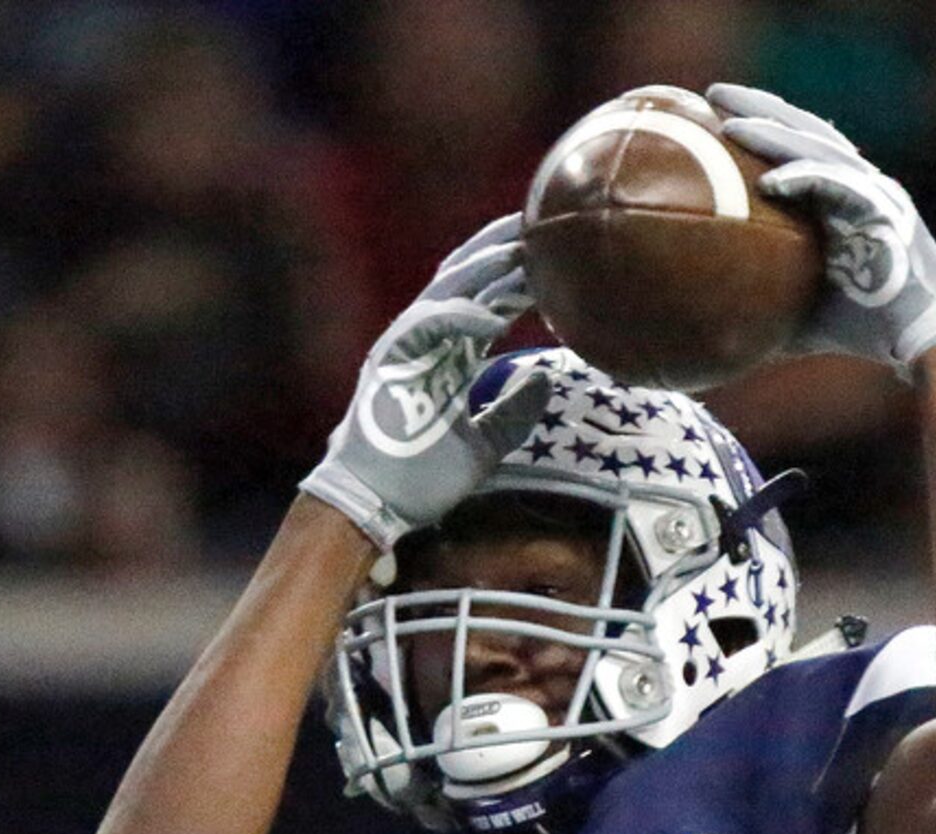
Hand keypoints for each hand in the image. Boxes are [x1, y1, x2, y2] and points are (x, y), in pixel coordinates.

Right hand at [300, 215, 553, 547]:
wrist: (377, 507)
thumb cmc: (421, 480)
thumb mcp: (485, 444)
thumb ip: (514, 411)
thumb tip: (545, 376)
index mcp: (449, 355)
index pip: (488, 300)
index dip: (520, 277)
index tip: (558, 255)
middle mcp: (429, 342)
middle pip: (469, 280)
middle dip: (505, 251)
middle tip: (545, 225)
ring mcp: (407, 347)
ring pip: (447, 289)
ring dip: (485, 267)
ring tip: (522, 248)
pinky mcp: (389, 360)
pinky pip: (425, 324)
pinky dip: (457, 316)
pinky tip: (490, 314)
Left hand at [707, 83, 935, 375]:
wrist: (918, 333)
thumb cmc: (860, 322)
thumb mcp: (796, 306)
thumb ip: (760, 296)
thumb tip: (704, 324)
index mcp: (839, 196)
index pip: (797, 145)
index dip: (762, 123)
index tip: (715, 112)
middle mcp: (856, 184)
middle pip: (804, 131)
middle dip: (760, 108)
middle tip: (712, 94)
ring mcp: (871, 192)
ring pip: (818, 149)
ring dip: (774, 133)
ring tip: (730, 125)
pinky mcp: (883, 212)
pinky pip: (839, 187)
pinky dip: (805, 179)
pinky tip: (769, 181)